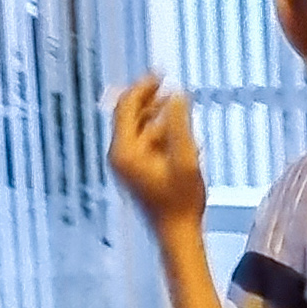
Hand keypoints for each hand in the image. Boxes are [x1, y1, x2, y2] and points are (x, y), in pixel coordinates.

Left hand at [109, 77, 208, 230]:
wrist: (177, 233)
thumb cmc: (181, 201)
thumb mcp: (186, 158)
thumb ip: (180, 125)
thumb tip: (177, 95)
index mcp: (125, 151)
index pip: (126, 108)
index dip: (142, 87)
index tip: (160, 74)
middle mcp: (120, 156)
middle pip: (129, 116)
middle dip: (148, 97)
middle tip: (166, 82)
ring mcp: (127, 165)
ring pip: (138, 128)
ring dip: (156, 113)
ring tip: (176, 102)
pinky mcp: (137, 171)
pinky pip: (145, 142)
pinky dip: (159, 130)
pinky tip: (179, 128)